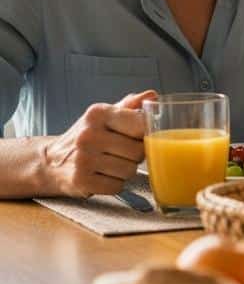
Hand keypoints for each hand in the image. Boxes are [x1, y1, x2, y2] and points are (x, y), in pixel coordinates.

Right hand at [41, 90, 155, 197]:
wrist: (51, 161)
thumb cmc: (88, 135)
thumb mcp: (105, 115)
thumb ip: (131, 105)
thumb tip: (153, 96)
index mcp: (98, 113)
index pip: (141, 125)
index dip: (145, 134)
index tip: (137, 135)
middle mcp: (88, 134)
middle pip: (138, 151)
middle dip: (136, 155)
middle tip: (122, 152)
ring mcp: (83, 159)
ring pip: (130, 171)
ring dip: (126, 170)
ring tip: (111, 163)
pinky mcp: (80, 181)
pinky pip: (117, 187)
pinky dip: (114, 184)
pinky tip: (102, 176)